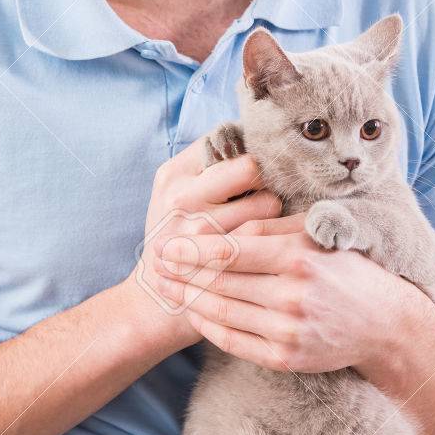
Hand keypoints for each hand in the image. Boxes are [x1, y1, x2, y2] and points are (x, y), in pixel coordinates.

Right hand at [124, 133, 282, 352]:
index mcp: (174, 172)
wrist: (155, 297)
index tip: (256, 164)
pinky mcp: (217, 259)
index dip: (248, 147)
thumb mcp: (178, 195)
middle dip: (265, 178)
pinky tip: (272, 244)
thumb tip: (261, 140)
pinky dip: (279, 238)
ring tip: (264, 223)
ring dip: (274, 211)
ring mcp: (198, 227)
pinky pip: (267, 239)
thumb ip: (210, 169)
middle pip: (251, 166)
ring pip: (267, 203)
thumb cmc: (179, 237)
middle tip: (265, 192)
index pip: (225, 137)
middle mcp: (182, 195)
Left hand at [153, 210, 422, 372]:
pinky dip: (208, 327)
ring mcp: (289, 331)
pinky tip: (192, 312)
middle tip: (155, 262)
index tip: (167, 242)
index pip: (232, 251)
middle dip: (182, 272)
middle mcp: (293, 296)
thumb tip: (226, 216)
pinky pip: (234, 341)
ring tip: (165, 286)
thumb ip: (270, 226)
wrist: (383, 323)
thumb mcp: (314, 236)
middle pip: (221, 282)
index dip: (194, 248)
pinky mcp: (286, 358)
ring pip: (223, 312)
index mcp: (299, 258)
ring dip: (188, 298)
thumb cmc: (344, 268)